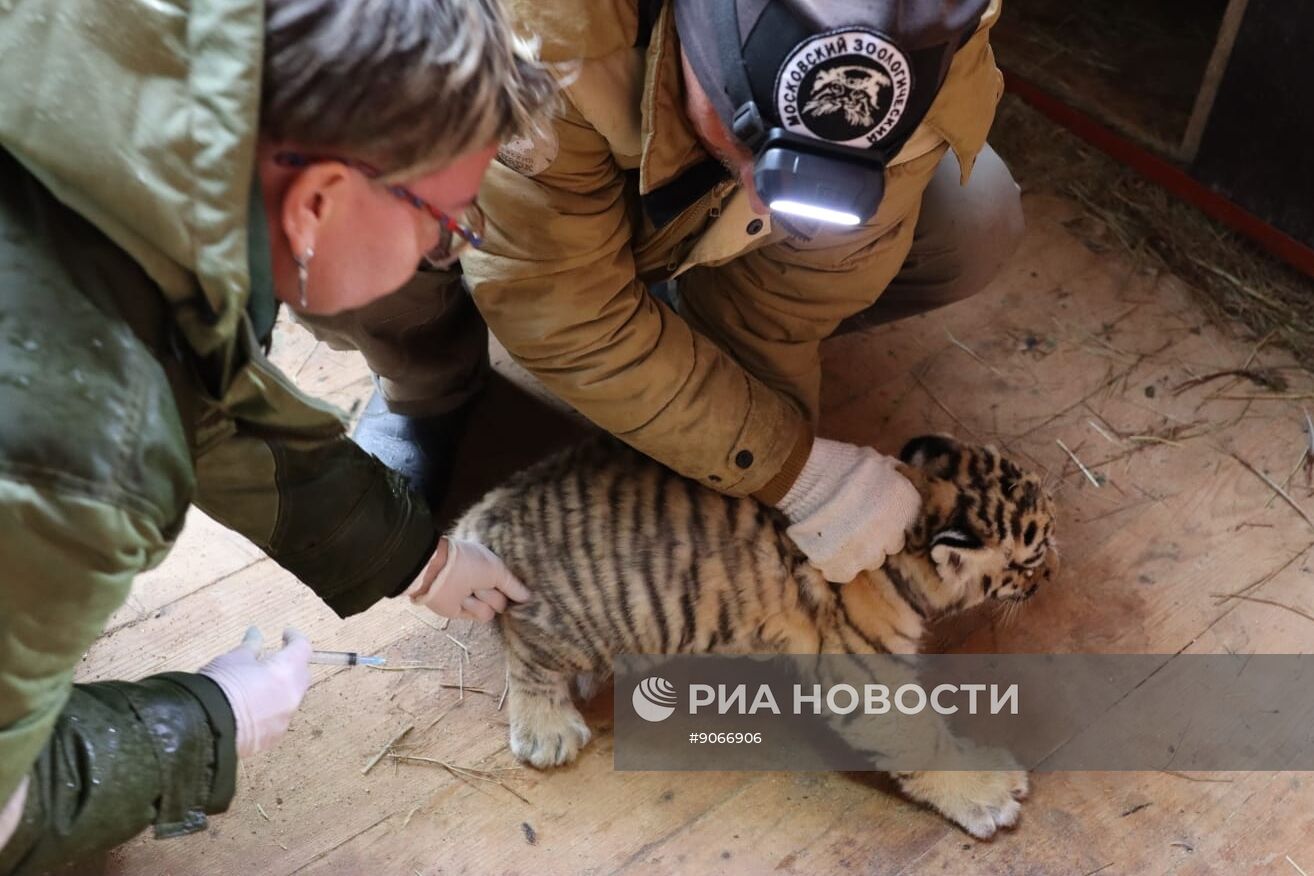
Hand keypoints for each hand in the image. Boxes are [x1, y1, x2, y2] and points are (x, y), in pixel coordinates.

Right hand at [199, 627, 311, 758]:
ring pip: (291, 699)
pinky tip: (254, 708)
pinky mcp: (273, 738)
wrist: (203, 728)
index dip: (295, 638)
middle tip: (274, 659)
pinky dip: (271, 709)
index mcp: (286, 671)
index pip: (302, 648)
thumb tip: (255, 633)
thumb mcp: (232, 659)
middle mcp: (292, 696)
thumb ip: (250, 646)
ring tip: (260, 684)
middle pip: (302, 675)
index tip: (285, 634)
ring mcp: (284, 719)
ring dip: (281, 689)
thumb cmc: (219, 686)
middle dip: (292, 665)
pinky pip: (279, 718)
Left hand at [405, 538, 530, 621]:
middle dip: (495, 592)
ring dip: (484, 598)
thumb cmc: (469, 563)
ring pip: (493, 609)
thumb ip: (513, 585)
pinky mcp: (463, 612)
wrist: (439, 571)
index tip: (526, 595)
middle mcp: (483, 584)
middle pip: (504, 599)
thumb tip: (528, 597)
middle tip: (482, 582)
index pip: (509, 584)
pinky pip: (481, 616)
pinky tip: (463, 598)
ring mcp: (473, 598)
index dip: (515, 589)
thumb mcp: (497, 569)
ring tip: (470, 589)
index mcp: (490, 568)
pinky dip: (474, 607)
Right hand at [776, 439, 921, 582]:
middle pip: (892, 544)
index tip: (877, 511)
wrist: (805, 478)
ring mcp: (867, 552)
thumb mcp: (873, 459)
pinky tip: (827, 555)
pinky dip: (837, 567)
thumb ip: (888, 473)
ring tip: (841, 540)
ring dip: (860, 552)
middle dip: (878, 536)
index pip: (907, 520)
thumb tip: (893, 473)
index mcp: (903, 505)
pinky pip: (844, 574)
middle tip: (858, 525)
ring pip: (871, 561)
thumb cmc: (838, 463)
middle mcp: (891, 532)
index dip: (891, 516)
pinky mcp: (841, 565)